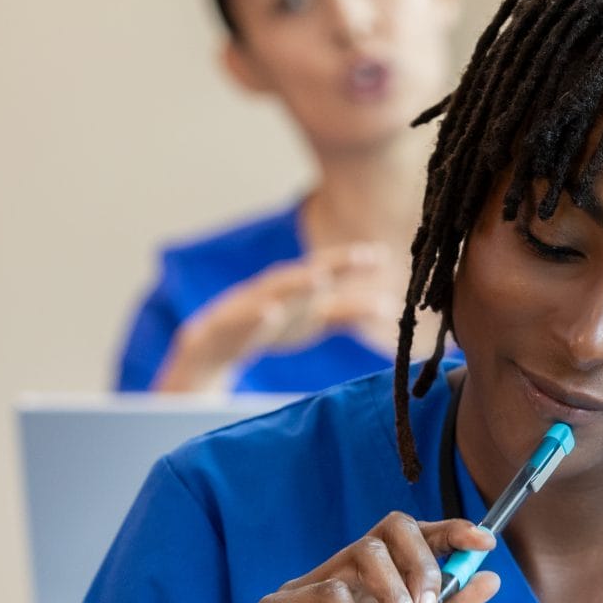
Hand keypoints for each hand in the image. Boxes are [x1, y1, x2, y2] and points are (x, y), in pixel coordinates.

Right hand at [160, 243, 397, 390]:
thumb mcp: (312, 320)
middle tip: (359, 258)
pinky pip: (241, 319)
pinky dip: (257, 315)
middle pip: (306, 274)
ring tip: (319, 279)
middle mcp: (275, 291)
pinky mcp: (225, 325)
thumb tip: (389, 306)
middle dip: (331, 265)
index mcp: (296, 290)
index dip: (351, 264)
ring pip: (274, 292)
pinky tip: (272, 312)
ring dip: (296, 283)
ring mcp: (248, 306)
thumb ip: (345, 312)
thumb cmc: (268, 326)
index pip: (326, 272)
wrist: (213, 346)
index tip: (380, 256)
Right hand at [213, 513, 497, 602]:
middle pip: (388, 531)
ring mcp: (306, 597)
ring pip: (362, 555)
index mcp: (373, 600)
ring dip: (398, 597)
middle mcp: (341, 588)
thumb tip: (489, 579)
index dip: (449, 533)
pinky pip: (329, 596)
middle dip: (424, 563)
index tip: (484, 545)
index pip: (411, 544)